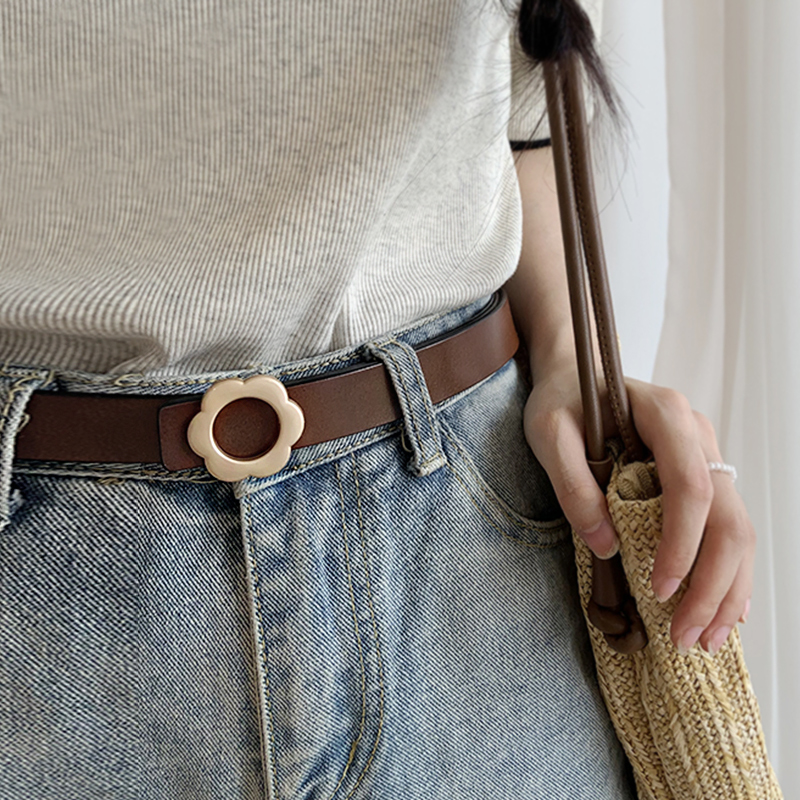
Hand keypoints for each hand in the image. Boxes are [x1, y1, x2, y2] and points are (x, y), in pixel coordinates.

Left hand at [523, 365, 754, 654]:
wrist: (574, 372)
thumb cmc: (562, 398)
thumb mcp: (549, 432)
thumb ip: (573, 484)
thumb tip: (606, 545)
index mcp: (667, 415)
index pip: (691, 487)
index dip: (681, 543)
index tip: (658, 588)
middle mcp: (698, 435)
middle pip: (728, 517)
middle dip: (713, 583)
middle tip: (686, 636)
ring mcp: (705, 455)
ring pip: (738, 527)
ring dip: (728, 588)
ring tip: (704, 637)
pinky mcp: (700, 475)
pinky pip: (726, 527)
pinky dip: (727, 571)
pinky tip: (720, 609)